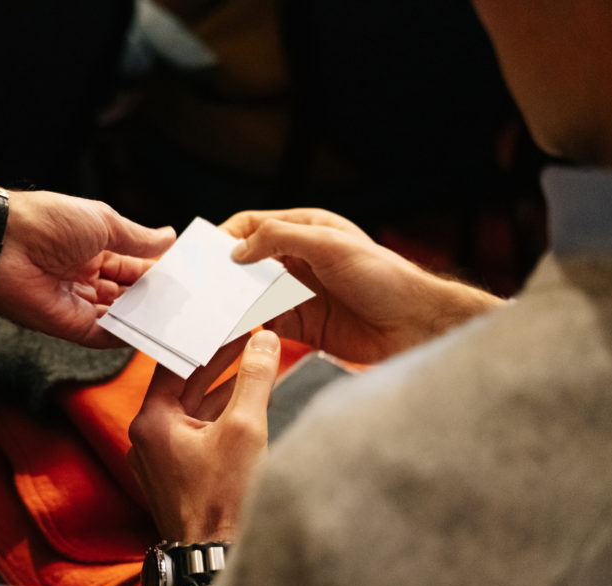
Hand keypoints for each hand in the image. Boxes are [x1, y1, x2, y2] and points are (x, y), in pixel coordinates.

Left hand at [0, 191, 175, 347]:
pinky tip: (148, 334)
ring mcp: (78, 303)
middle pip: (130, 294)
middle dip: (155, 298)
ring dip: (145, 319)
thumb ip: (138, 239)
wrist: (4, 242)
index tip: (187, 279)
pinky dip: (125, 338)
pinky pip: (103, 336)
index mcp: (95, 249)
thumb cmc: (49, 221)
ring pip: (120, 317)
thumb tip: (170, 238)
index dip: (159, 272)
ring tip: (177, 319)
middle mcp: (88, 278)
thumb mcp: (104, 222)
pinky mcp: (68, 326)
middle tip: (189, 303)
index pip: (135, 266)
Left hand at [127, 331, 280, 542]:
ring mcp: (163, 455)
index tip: (229, 318)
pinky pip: (201, 429)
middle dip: (221, 358)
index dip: (206, 337)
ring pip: (197, 406)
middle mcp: (150, 435)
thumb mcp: (244, 429)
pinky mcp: (180, 471)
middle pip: (187, 382)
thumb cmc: (224, 500)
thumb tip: (264, 340)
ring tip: (255, 355)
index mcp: (152, 420)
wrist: (216, 559)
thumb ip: (254, 378)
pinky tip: (251, 396)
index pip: (176, 362)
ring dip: (226, 385)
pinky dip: (225, 412)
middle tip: (247, 331)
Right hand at [223, 209, 504, 362]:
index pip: (253, 226)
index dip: (226, 238)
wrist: (415, 325)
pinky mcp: (301, 326)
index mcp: (305, 230)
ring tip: (207, 312)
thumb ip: (281, 239)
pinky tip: (231, 333)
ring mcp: (298, 294)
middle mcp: (298, 260)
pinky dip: (246, 328)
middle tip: (196, 288)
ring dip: (231, 302)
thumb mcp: (330, 246)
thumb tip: (237, 251)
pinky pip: (264, 324)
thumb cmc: (384, 277)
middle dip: (222, 273)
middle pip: (246, 263)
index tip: (203, 256)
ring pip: (251, 295)